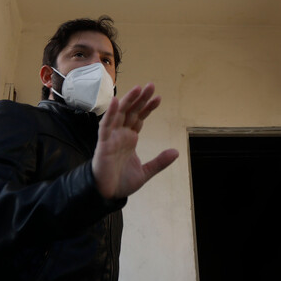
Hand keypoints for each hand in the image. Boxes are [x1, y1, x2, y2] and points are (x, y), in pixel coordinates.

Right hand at [92, 83, 178, 198]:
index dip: (148, 107)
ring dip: (128, 100)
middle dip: (141, 99)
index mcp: (129, 139)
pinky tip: (115, 101)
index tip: (158, 97)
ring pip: (119, 114)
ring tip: (138, 88)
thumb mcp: (146, 172)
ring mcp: (111, 138)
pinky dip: (109, 114)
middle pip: (131, 112)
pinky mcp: (103, 144)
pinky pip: (105, 126)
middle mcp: (120, 135)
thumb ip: (159, 162)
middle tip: (151, 85)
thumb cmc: (121, 182)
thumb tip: (176, 152)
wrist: (107, 195)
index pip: (139, 118)